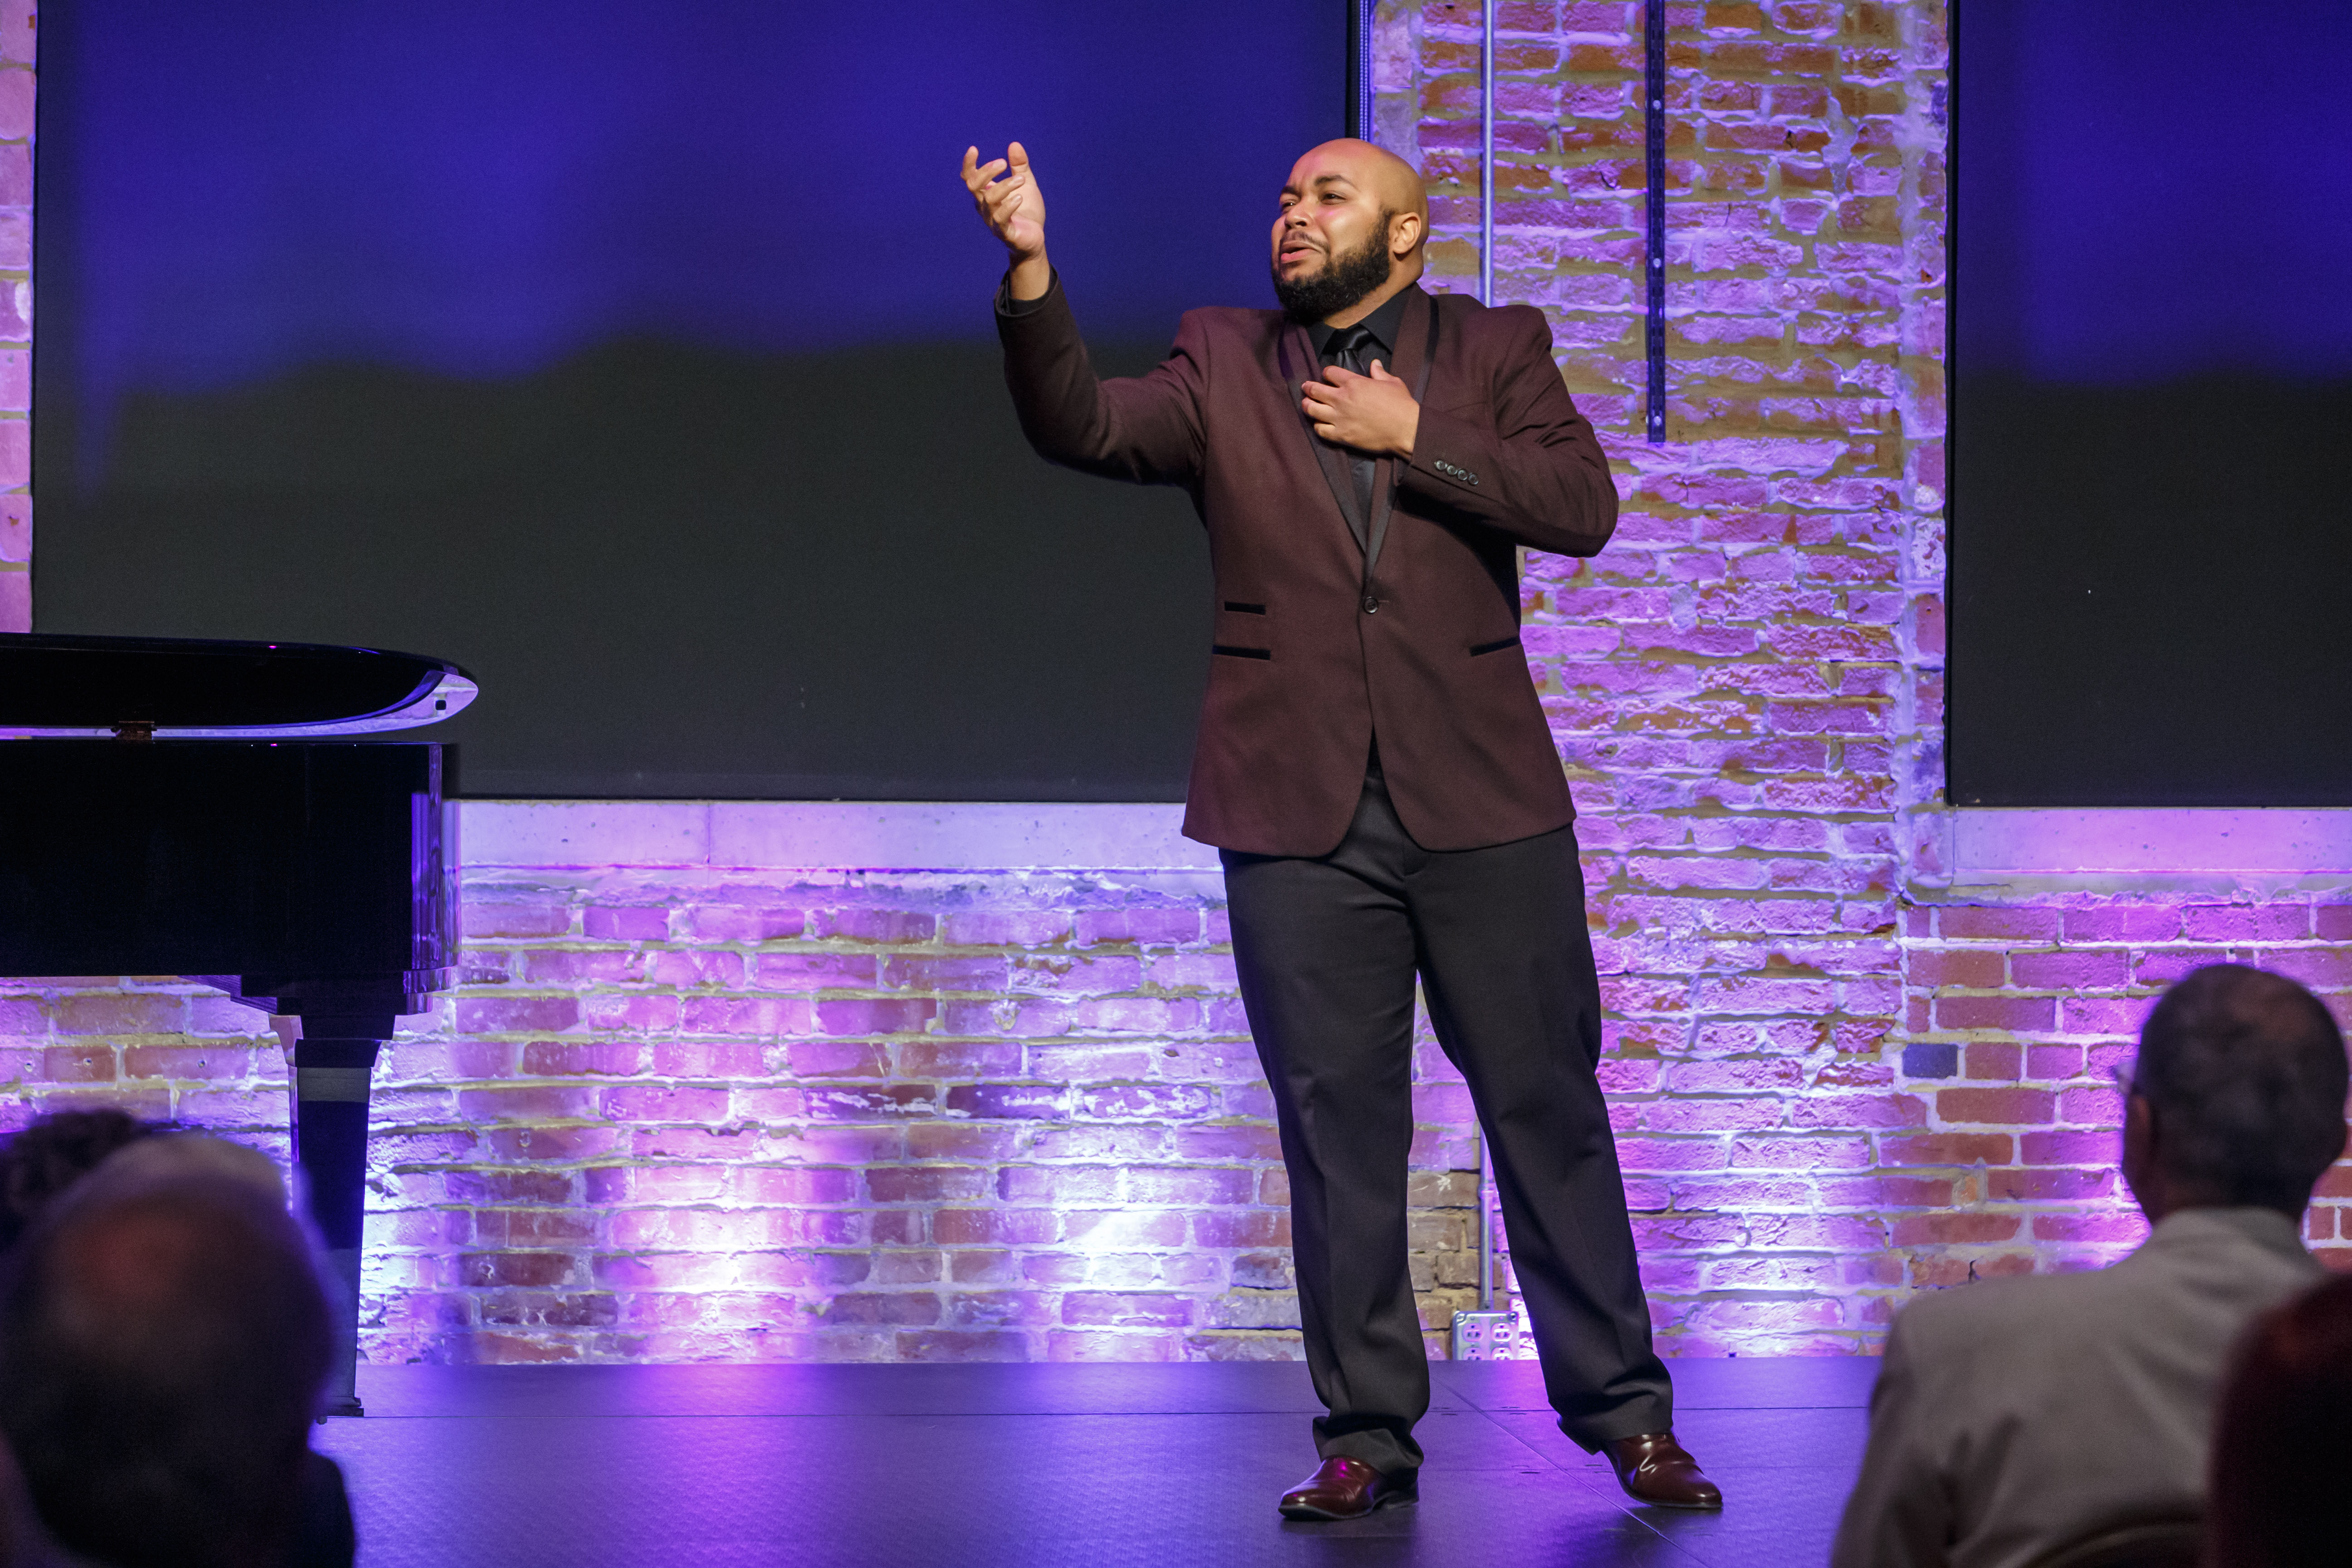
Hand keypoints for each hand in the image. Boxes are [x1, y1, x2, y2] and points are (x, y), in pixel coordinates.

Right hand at [960, 141, 1049, 299]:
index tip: (974, 149)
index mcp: (986, 193)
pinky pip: (1000, 219)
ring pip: (989, 200)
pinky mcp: (1004, 233)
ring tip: (1021, 179)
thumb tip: (1014, 144)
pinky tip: (1019, 198)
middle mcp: (985, 207)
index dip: (968, 164)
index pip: (969, 178)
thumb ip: (1020, 166)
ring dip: (1005, 186)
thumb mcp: (1026, 183)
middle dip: (986, 172)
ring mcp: (993, 221)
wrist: (1035, 238)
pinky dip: (1008, 206)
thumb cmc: (1026, 211)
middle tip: (1003, 162)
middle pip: (974, 186)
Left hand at [1301, 360, 1419, 457]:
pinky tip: (1318, 424)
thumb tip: (1375, 363)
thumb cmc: (1401, 405)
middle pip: (1315, 390)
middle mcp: (1342, 399)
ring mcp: (1339, 418)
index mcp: (1354, 383)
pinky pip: (1320, 430)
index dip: (1327, 373)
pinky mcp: (1341, 435)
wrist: (1406, 429)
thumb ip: (1379, 373)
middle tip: (1305, 387)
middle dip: (1308, 387)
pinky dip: (1317, 426)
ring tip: (1306, 404)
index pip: (1330, 373)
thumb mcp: (1392, 382)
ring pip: (1312, 409)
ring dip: (1307, 405)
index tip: (1326, 375)